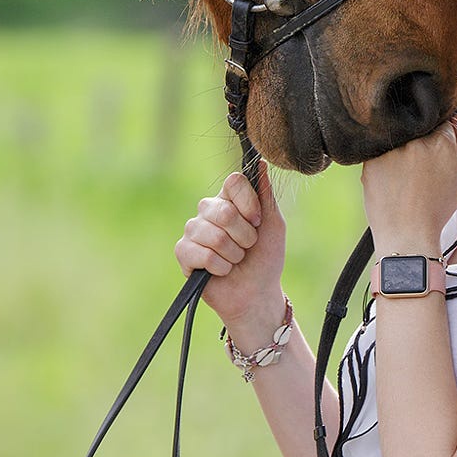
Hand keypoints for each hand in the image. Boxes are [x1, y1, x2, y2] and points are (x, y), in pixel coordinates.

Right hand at [175, 168, 287, 345]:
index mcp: (229, 199)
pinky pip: (204, 255)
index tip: (258, 221)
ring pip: (215, 235)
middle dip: (244, 236)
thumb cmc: (265, 258)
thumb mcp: (273, 225)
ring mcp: (193, 230)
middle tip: (247, 247)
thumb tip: (261, 163)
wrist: (255, 293)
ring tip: (234, 260)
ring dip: (234, 254)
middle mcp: (208, 210)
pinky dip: (221, 267)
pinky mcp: (183, 252)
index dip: (248, 202)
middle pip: (224, 211)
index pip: (234, 182)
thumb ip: (266, 195)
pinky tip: (221, 271)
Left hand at [360, 113, 456, 252]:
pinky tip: (393, 179)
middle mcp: (415, 141)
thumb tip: (455, 118)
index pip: (444, 120)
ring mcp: (391, 149)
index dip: (443, 137)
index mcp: (441, 142)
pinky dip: (387, 159)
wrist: (407, 234)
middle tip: (422, 167)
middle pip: (422, 125)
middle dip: (424, 140)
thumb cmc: (437, 208)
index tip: (439, 153)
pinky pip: (381, 148)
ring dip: (404, 147)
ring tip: (407, 175)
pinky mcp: (371, 159)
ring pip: (400, 135)